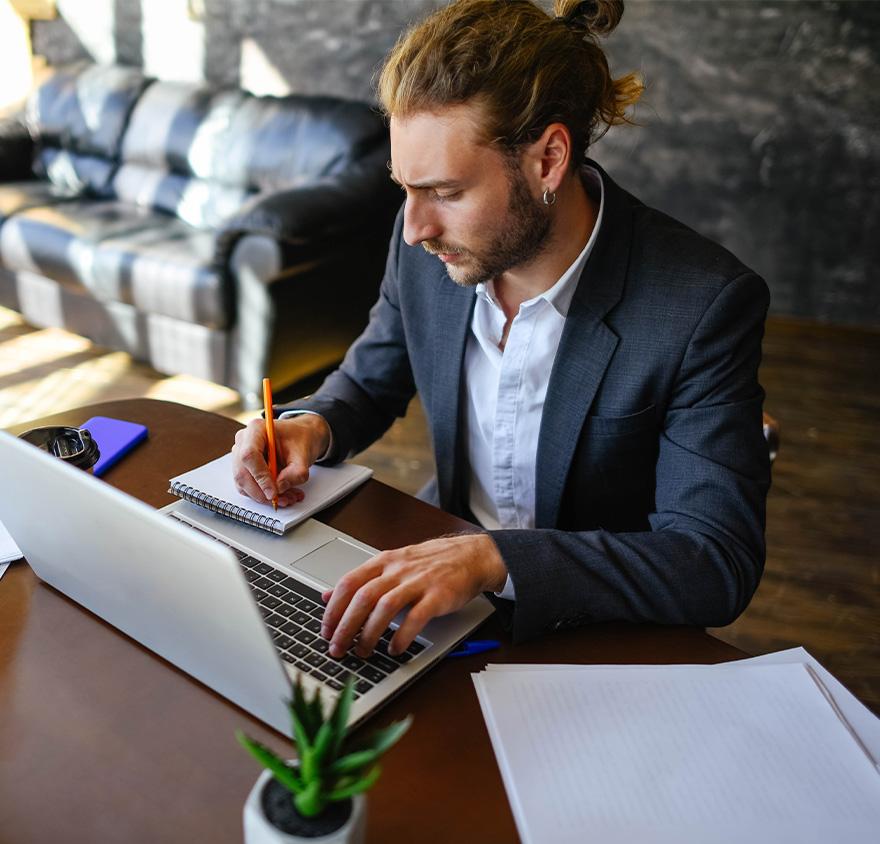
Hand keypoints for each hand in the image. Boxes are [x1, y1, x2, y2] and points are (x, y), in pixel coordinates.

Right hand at [231, 415, 329, 506]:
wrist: (300, 437)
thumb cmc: (300, 439)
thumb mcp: (304, 454)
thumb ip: (295, 472)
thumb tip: (279, 488)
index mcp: (256, 430)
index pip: (249, 455)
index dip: (260, 476)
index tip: (273, 492)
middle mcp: (244, 441)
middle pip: (242, 473)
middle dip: (262, 492)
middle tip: (282, 500)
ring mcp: (240, 456)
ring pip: (243, 484)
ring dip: (265, 497)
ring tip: (289, 497)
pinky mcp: (244, 469)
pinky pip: (248, 488)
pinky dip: (264, 496)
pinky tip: (283, 495)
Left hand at [320, 533, 506, 657]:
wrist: (471, 556)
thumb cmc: (431, 563)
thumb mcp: (392, 564)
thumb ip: (361, 580)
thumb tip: (327, 596)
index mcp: (384, 561)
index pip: (349, 583)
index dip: (333, 609)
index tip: (326, 630)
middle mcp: (398, 570)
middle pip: (363, 597)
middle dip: (346, 626)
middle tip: (337, 648)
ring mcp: (418, 581)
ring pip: (385, 607)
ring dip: (370, 633)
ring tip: (363, 652)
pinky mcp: (438, 596)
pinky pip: (415, 618)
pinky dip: (402, 636)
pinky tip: (394, 649)